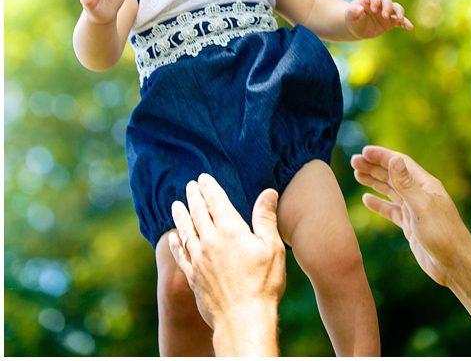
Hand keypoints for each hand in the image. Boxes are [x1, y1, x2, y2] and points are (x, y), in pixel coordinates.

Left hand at [168, 174, 284, 341]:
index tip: (203, 178)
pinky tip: (172, 237)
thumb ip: (266, 218)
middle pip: (199, 214)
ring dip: (180, 216)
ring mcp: (198, 260)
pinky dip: (175, 243)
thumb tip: (268, 192)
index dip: (209, 188)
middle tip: (189, 185)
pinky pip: (180, 255)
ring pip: (186, 231)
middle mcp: (210, 242)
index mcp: (231, 231)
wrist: (242, 319)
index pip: (216, 202)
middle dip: (194, 197)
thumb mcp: (272, 247)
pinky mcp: (192, 277)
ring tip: (175, 205)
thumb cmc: (263, 283)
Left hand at [346, 0, 413, 38]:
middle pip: (387, 0)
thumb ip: (352, 11)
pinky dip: (406, 23)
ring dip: (399, 12)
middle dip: (387, 7)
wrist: (357, 28)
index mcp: (368, 0)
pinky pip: (400, 21)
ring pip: (396, 8)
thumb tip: (359, 8)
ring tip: (399, 19)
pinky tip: (410, 27)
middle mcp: (379, 4)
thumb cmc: (352, 20)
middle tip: (384, 15)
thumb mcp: (349, 17)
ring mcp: (387, 12)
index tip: (373, 9)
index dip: (374, 0)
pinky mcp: (391, 21)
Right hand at [351, 146, 470, 286]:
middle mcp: (420, 194)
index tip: (364, 151)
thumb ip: (406, 185)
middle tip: (354, 161)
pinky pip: (391, 210)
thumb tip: (394, 159)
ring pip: (391, 191)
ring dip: (374, 182)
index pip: (400, 164)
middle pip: (393, 175)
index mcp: (426, 185)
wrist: (453, 264)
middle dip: (374, 167)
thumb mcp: (422, 207)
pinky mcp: (410, 225)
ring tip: (357, 174)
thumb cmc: (443, 234)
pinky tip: (366, 199)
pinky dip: (378, 204)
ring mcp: (415, 210)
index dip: (382, 156)